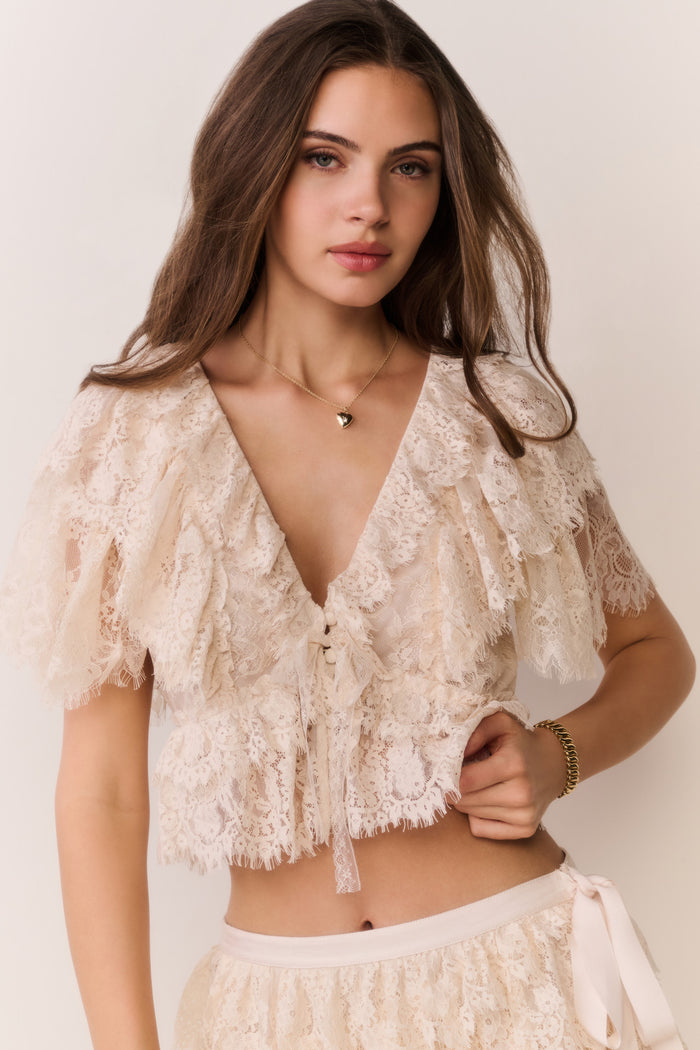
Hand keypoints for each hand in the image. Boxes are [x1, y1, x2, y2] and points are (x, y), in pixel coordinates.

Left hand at [452, 712, 566, 838]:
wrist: (554, 763)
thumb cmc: (521, 742)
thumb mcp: (500, 723)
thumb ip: (474, 732)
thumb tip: (453, 753)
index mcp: (513, 764)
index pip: (465, 781)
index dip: (449, 775)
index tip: (447, 767)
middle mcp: (521, 793)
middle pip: (465, 800)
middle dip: (454, 788)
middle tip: (460, 775)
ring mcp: (525, 814)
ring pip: (470, 815)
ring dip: (466, 801)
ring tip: (478, 785)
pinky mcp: (525, 829)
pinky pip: (481, 830)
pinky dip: (476, 817)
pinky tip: (486, 801)